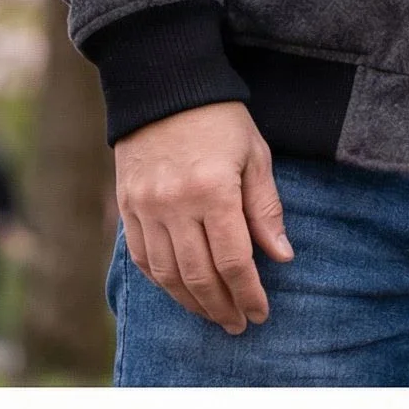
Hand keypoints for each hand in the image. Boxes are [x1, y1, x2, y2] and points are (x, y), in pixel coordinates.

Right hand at [114, 100, 291, 332]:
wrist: (165, 85)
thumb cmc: (220, 118)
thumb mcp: (255, 154)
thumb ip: (265, 208)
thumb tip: (282, 256)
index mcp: (213, 190)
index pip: (233, 260)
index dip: (249, 292)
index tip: (261, 312)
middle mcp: (175, 205)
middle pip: (199, 276)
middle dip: (222, 307)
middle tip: (239, 324)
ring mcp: (146, 208)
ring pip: (168, 276)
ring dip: (192, 303)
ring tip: (213, 315)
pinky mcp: (127, 207)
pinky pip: (142, 259)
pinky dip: (162, 282)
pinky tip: (180, 292)